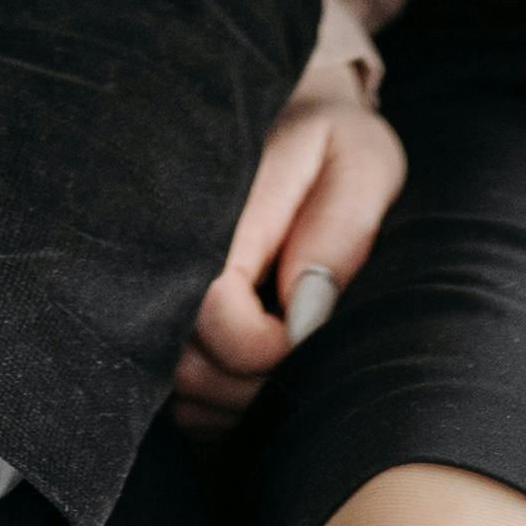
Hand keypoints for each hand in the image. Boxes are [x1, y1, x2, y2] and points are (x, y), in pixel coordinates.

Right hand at [172, 93, 407, 433]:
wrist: (294, 118)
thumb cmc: (338, 145)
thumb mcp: (362, 164)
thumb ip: (339, 232)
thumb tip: (304, 320)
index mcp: (222, 210)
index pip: (214, 310)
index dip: (264, 348)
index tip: (308, 332)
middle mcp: (176, 252)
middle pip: (186, 364)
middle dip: (252, 386)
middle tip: (302, 360)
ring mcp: (162, 287)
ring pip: (179, 388)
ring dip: (236, 401)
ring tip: (283, 366)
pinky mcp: (166, 316)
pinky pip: (177, 397)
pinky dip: (220, 407)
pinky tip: (258, 375)